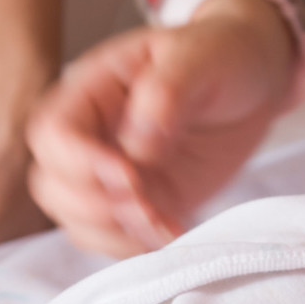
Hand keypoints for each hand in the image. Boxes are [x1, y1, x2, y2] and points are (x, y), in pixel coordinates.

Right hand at [27, 0, 297, 256]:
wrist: (252, 83)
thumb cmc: (221, 55)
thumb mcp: (200, 56)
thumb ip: (166, 91)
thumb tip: (137, 144)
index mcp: (91, 90)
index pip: (52, 134)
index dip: (80, 163)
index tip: (129, 173)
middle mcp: (91, 137)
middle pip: (51, 186)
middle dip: (94, 207)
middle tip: (149, 206)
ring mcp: (111, 177)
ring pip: (77, 221)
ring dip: (115, 234)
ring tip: (164, 224)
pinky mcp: (139, 205)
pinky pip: (114, 239)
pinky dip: (137, 248)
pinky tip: (174, 233)